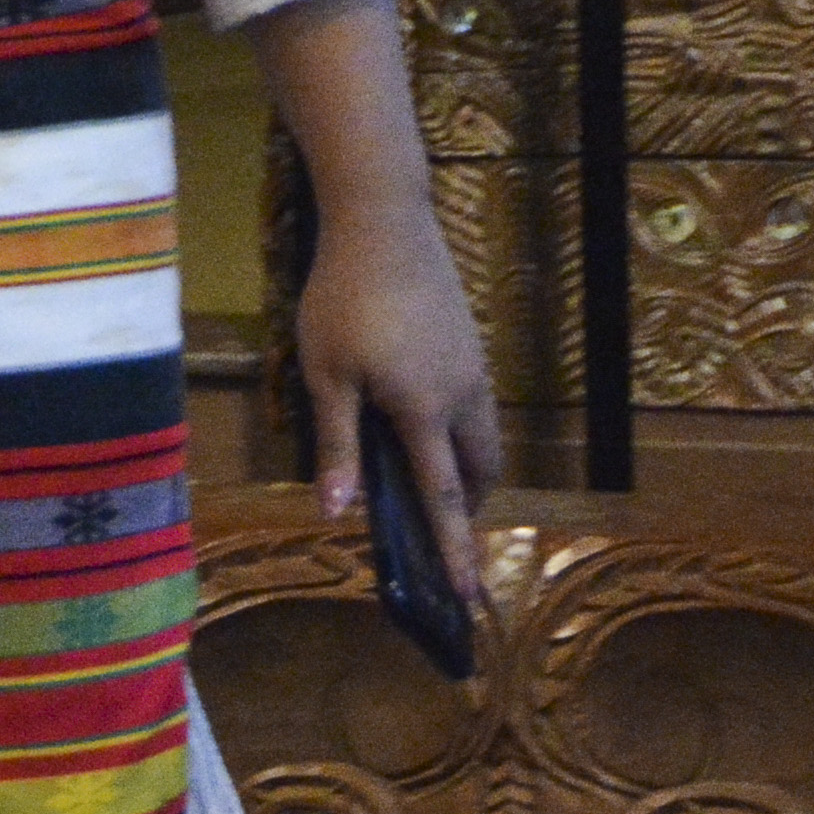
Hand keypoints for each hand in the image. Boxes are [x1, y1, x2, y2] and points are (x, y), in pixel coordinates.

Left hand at [302, 196, 502, 606]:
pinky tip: (429, 422)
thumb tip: (338, 512)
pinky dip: (465, 433)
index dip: (456, 549)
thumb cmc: (344, 297)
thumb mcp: (327, 375)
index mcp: (426, 410)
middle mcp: (463, 393)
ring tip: (438, 484)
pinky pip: (479, 405)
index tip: (470, 595)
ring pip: (486, 435)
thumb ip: (337, 446)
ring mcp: (473, 364)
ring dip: (470, 468)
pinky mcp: (469, 341)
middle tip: (445, 537)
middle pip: (481, 469)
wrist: (385, 219)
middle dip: (470, 508)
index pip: (446, 498)